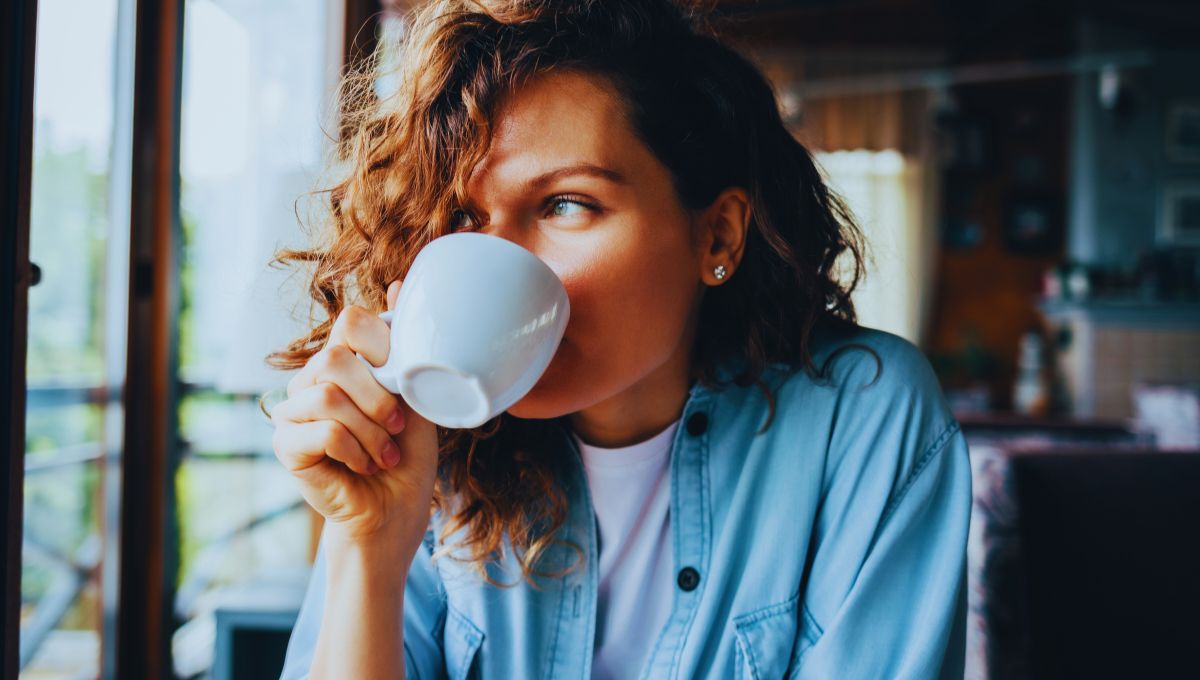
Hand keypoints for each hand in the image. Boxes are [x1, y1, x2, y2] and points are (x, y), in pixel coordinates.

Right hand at [270, 280, 438, 551]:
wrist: (395, 510)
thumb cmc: (407, 454)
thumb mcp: (416, 394)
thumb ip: (405, 347)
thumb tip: (400, 283)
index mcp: (343, 361)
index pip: (351, 322)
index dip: (383, 348)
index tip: (403, 384)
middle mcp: (311, 379)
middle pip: (336, 357)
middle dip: (378, 397)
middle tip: (397, 428)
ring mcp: (292, 410)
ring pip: (328, 395)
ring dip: (370, 430)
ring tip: (384, 453)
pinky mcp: (285, 444)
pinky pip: (320, 429)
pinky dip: (355, 450)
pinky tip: (364, 465)